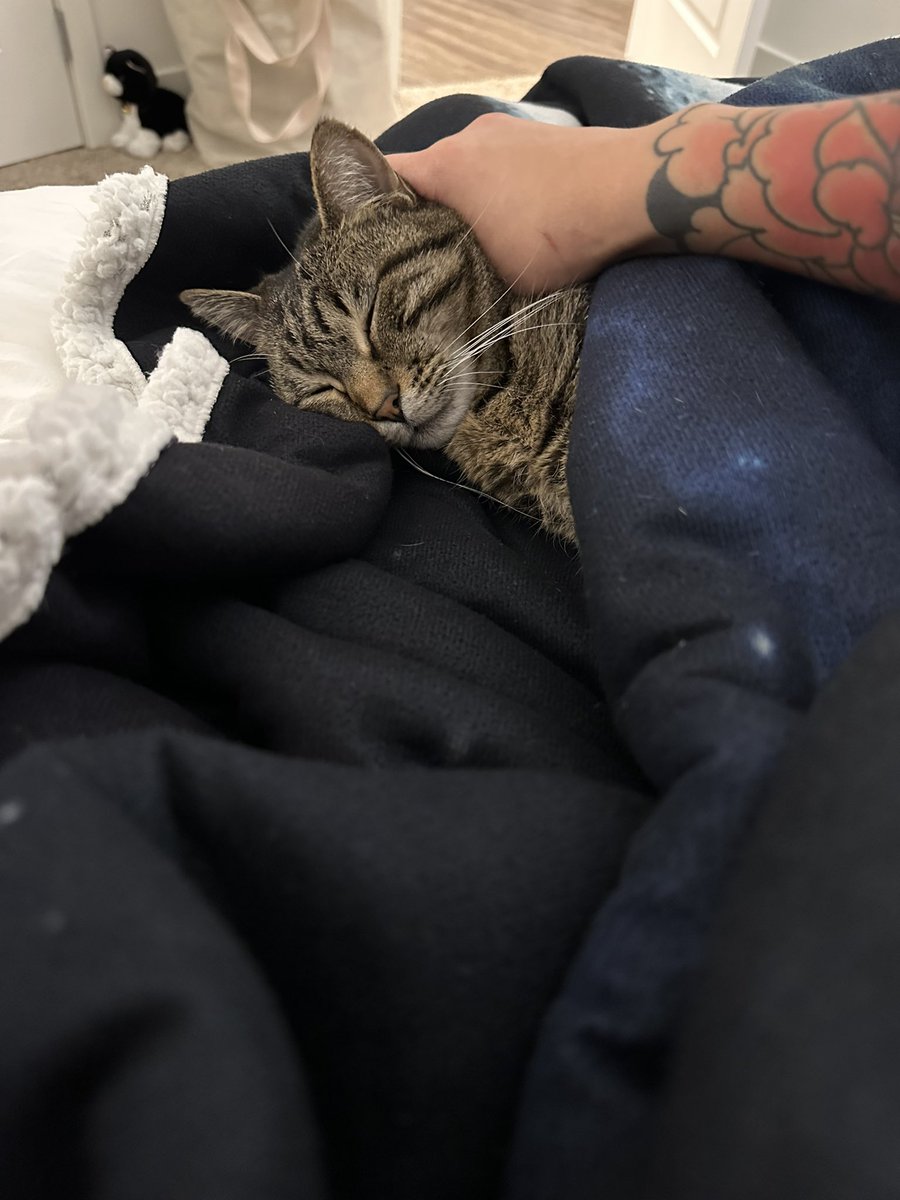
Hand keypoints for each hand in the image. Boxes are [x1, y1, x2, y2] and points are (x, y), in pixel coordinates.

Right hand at [388, 113, 654, 294]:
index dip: (373, 214)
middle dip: (427, 218)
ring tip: (482, 248)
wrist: (635, 191)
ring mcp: (510, 132)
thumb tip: (441, 299)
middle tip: (431, 260)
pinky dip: (505, 197)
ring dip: (471, 208)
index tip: (376, 248)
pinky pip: (507, 170)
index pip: (385, 178)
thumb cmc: (557, 233)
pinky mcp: (545, 138)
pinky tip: (523, 229)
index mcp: (446, 165)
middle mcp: (470, 137)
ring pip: (471, 174)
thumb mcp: (496, 273)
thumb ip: (458, 275)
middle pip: (429, 178)